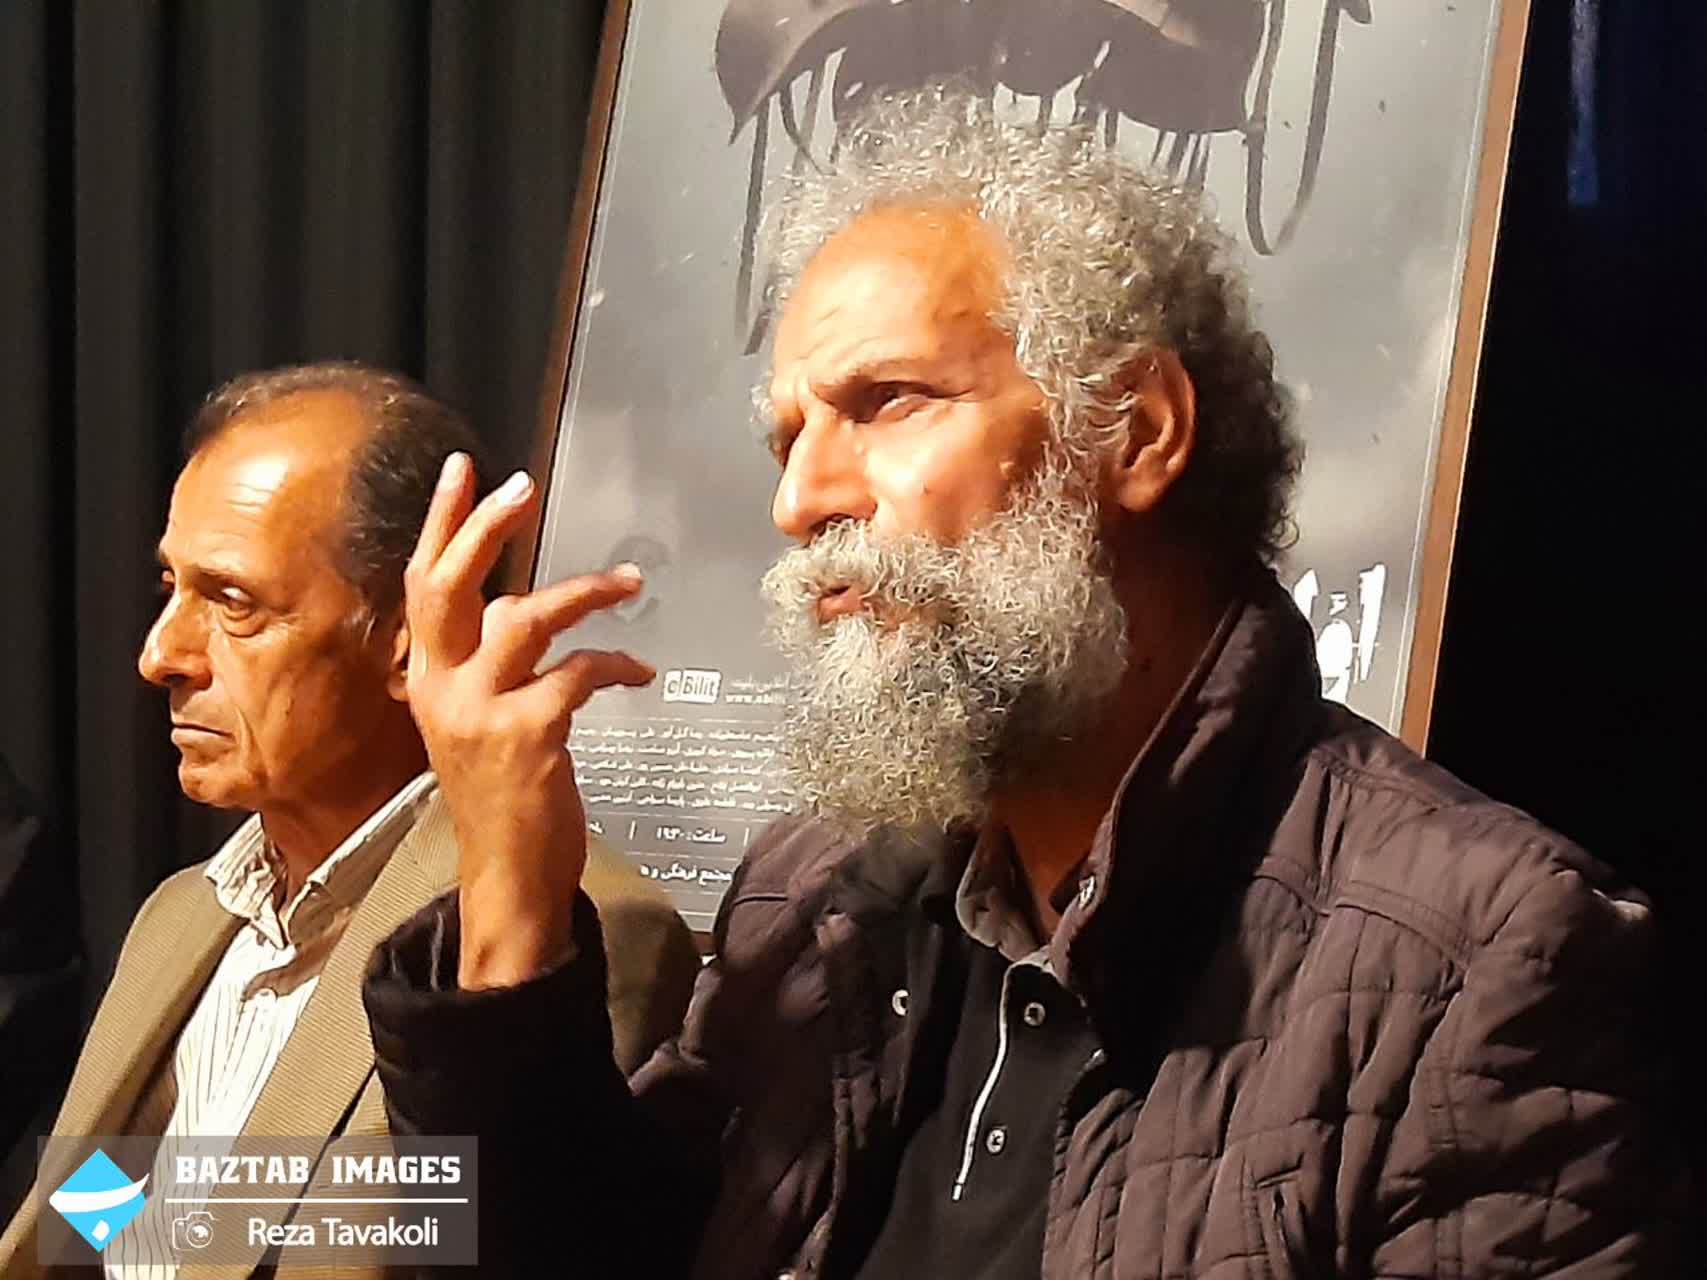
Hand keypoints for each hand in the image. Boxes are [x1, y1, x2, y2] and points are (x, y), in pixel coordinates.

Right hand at [403, 454, 654, 987]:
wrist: (509, 877)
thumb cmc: (503, 800)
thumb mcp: (476, 724)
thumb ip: (486, 667)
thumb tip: (516, 610)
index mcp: (427, 682)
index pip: (422, 587)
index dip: (441, 525)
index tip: (461, 470)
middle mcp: (442, 690)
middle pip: (450, 588)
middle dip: (484, 528)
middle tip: (521, 485)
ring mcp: (481, 712)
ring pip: (523, 619)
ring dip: (582, 592)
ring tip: (627, 582)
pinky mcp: (528, 735)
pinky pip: (578, 672)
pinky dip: (616, 663)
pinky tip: (640, 669)